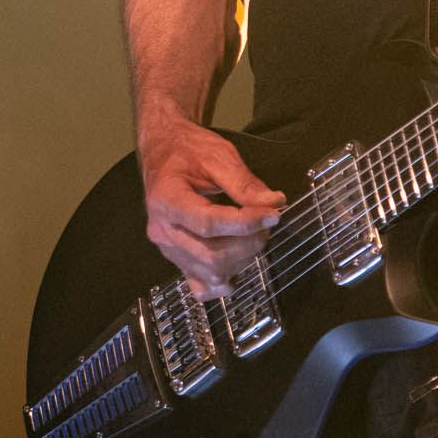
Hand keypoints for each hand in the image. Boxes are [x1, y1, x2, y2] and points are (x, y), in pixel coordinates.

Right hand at [140, 112, 285, 300]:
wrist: (164, 152)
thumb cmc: (188, 150)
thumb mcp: (218, 155)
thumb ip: (244, 182)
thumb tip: (274, 203)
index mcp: (166, 200)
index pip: (208, 223)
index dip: (245, 223)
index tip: (273, 214)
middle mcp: (162, 231)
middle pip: (211, 255)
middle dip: (249, 242)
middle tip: (267, 221)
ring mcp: (168, 250)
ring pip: (210, 272)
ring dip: (243, 259)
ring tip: (256, 233)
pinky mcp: (178, 261)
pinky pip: (200, 287)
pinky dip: (224, 281)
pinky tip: (238, 261)